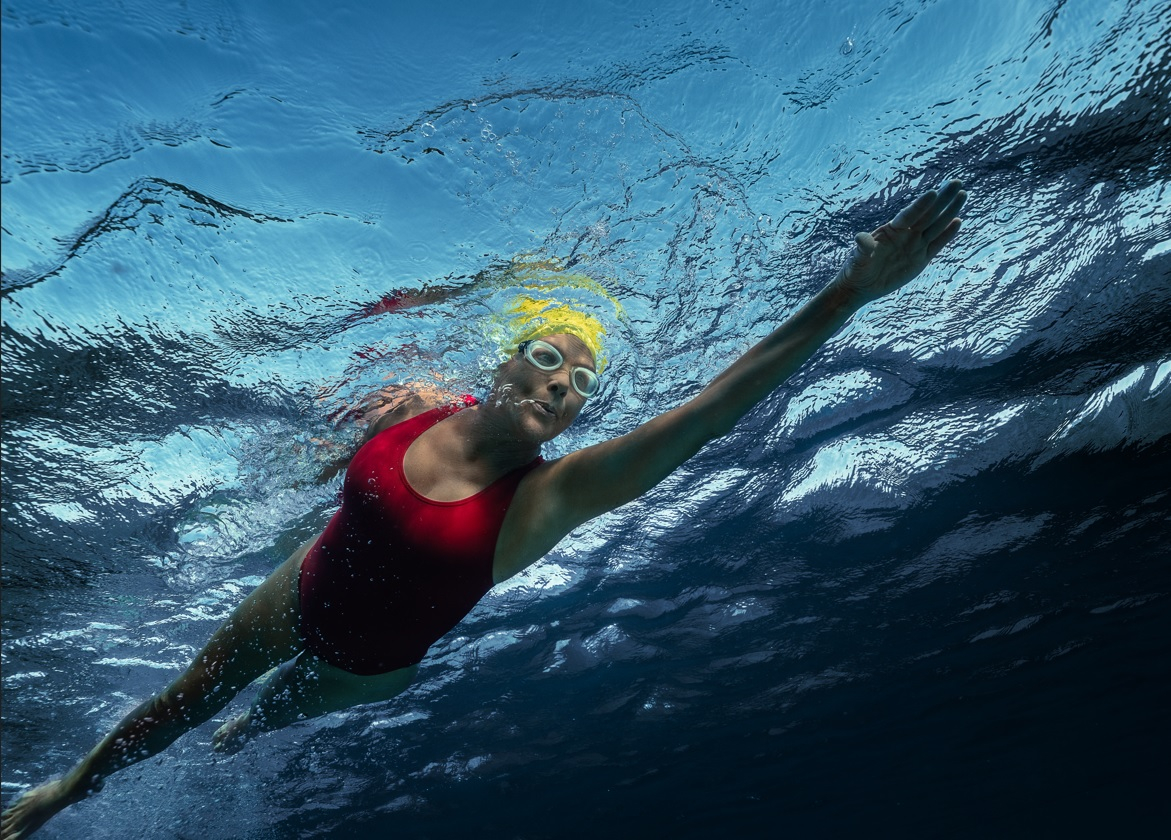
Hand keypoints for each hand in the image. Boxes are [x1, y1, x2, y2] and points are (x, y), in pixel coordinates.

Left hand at [833, 180, 966, 303]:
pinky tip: (958, 221)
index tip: (933, 192)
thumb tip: (861, 239)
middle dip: (942, 199)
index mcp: (891, 230)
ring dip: (949, 211)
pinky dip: (947, 234)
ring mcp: (915, 246)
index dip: (921, 205)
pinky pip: (937, 244)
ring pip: (936, 226)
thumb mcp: (857, 259)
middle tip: (956, 182)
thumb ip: (862, 248)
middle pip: (927, 214)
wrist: (861, 286)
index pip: (909, 215)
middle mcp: (906, 234)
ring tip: (962, 194)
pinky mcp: (921, 259)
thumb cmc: (856, 269)